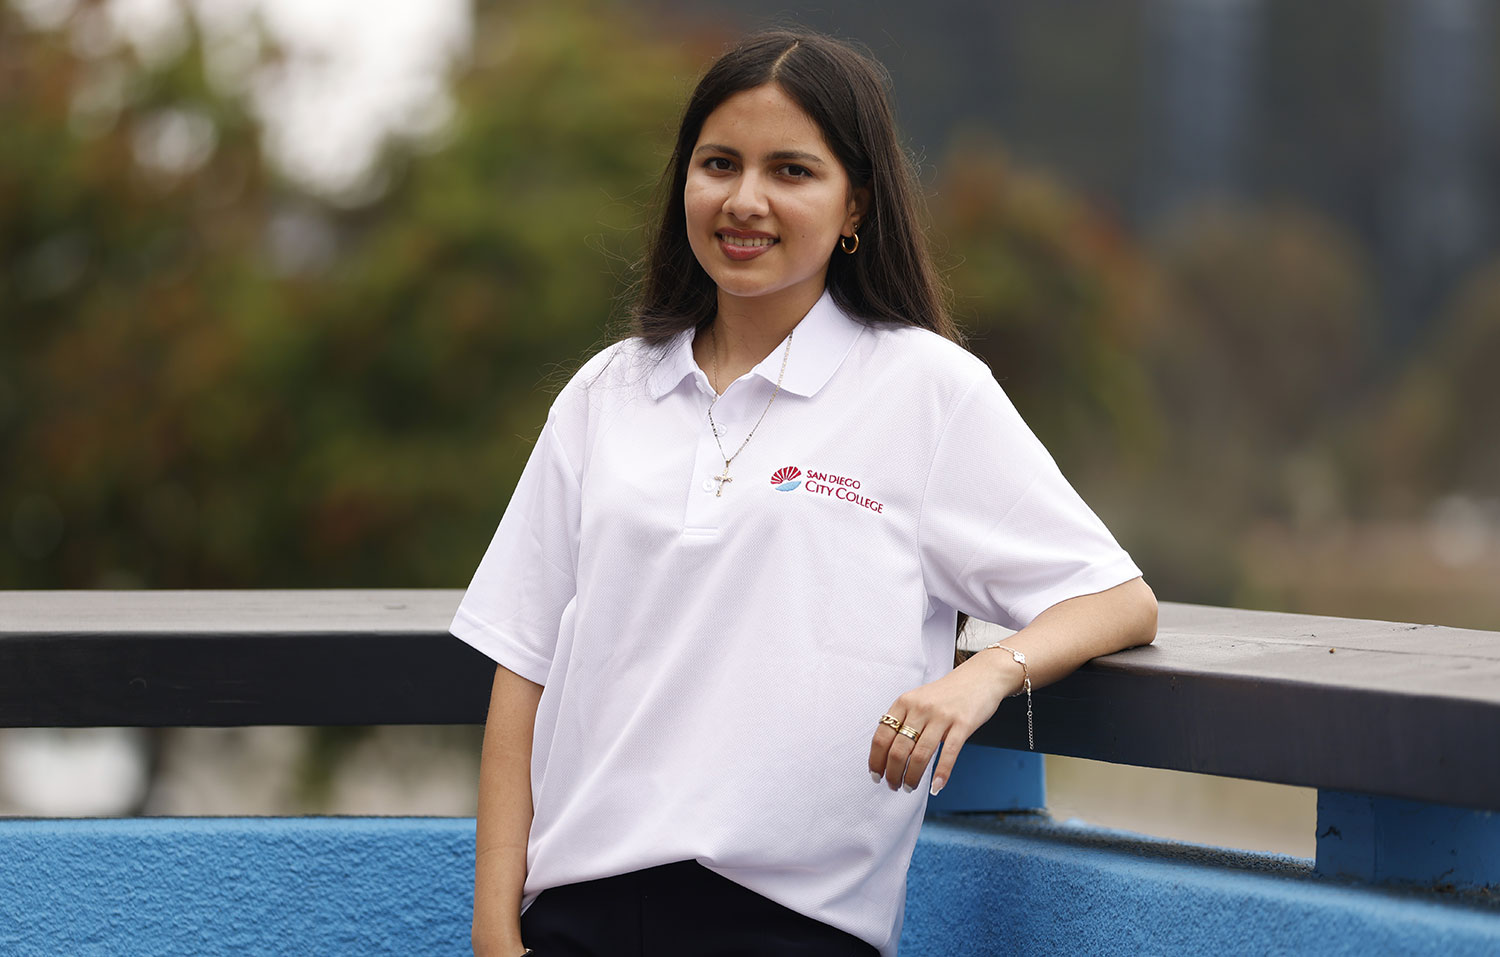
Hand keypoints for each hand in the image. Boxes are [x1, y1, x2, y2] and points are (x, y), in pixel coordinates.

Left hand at [868, 649, 1020, 795]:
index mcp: (904, 702)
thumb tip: (888, 752)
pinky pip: (949, 753)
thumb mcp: (919, 699)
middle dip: (893, 773)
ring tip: (909, 787)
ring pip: (921, 755)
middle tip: (894, 786)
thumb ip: (904, 720)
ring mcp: (942, 716)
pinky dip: (941, 774)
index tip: (876, 775)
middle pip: (898, 749)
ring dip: (912, 777)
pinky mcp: (963, 724)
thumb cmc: (948, 693)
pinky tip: (935, 786)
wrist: (981, 676)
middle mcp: (920, 708)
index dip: (876, 760)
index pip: (882, 736)